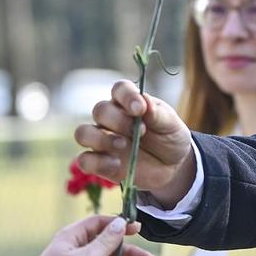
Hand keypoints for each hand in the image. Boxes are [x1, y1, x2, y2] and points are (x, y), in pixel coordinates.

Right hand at [74, 80, 194, 207]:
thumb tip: (145, 100)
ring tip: (123, 145)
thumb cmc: (169, 138)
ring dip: (101, 139)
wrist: (172, 166)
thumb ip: (158, 114)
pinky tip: (116, 164)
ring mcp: (103, 140)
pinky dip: (97, 162)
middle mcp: (111, 118)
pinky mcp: (100, 163)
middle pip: (100, 110)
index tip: (139, 109)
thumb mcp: (171, 125)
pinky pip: (84, 160)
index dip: (126, 96)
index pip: (119, 89)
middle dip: (119, 121)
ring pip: (83, 133)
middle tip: (141, 132)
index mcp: (129, 102)